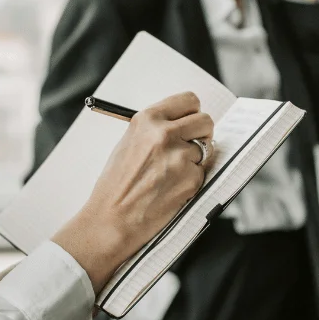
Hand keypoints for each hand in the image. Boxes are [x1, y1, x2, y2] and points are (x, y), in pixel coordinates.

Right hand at [52, 92, 215, 294]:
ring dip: (195, 160)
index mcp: (148, 119)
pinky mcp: (191, 178)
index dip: (193, 113)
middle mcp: (164, 133)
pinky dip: (192, 181)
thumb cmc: (116, 185)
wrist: (111, 219)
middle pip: (205, 121)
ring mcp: (179, 156)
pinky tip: (171, 189)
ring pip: (206, 149)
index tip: (191, 123)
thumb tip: (184, 124)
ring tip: (171, 174)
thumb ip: (156, 129)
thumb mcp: (130, 143)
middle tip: (191, 147)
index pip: (188, 100)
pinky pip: (202, 173)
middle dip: (202, 134)